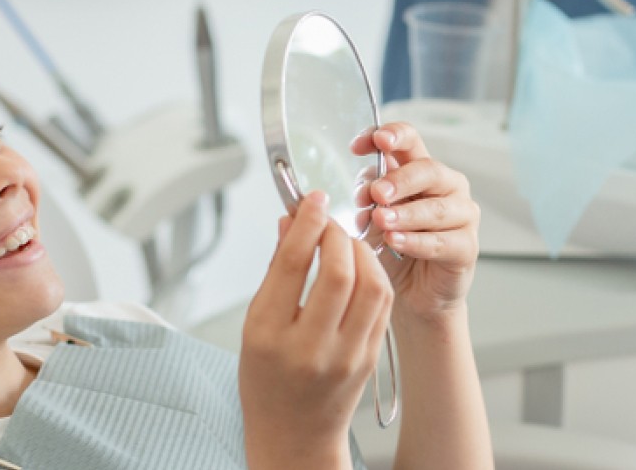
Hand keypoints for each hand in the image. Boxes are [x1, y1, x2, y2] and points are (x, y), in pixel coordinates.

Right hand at [239, 191, 394, 469]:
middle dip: (337, 234)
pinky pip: (382, 305)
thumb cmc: (266, 381)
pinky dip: (374, 275)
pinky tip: (360, 266)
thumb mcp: (254, 325)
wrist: (294, 434)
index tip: (312, 200)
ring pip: (371, 286)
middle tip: (329, 220)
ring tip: (346, 242)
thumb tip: (288, 222)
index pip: (293, 264)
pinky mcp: (370, 357)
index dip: (306, 222)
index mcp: (270, 335)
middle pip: (338, 272)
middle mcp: (310, 347)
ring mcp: (346, 355)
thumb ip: (274, 271)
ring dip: (362, 252)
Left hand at [352, 122, 479, 317]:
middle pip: (427, 170)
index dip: (390, 136)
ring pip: (437, 208)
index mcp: (420, 171)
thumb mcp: (373, 217)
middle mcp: (447, 187)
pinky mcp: (467, 247)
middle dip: (399, 179)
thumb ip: (370, 198)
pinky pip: (442, 241)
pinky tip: (396, 242)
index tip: (363, 144)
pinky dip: (417, 242)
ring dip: (406, 213)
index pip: (411, 140)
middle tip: (376, 192)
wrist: (411, 294)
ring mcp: (462, 216)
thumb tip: (365, 189)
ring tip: (381, 220)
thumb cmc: (394, 250)